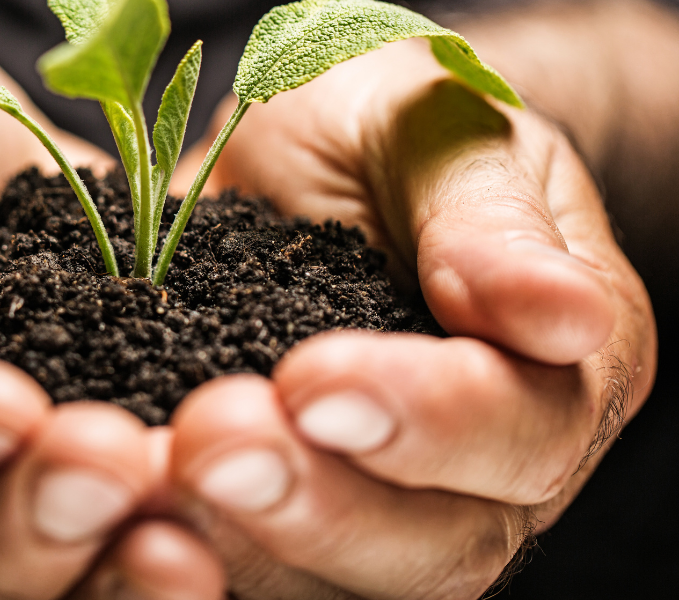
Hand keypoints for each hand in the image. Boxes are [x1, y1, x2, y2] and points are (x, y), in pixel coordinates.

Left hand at [165, 36, 655, 598]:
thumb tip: (561, 314)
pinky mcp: (291, 514)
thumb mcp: (441, 128)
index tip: (313, 376)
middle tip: (208, 441)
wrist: (323, 157)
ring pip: (335, 580)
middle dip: (319, 503)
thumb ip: (490, 215)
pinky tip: (117, 500)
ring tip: (146, 474)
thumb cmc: (397, 124)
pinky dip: (183, 541)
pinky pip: (249, 559)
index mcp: (562, 367)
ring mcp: (388, 506)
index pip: (522, 428)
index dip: (426, 418)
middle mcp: (490, 470)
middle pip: (435, 545)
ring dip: (240, 539)